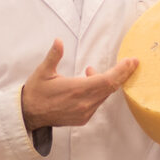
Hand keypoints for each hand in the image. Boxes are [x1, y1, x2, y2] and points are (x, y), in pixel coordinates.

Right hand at [20, 39, 137, 132]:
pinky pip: (97, 103)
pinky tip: (88, 84)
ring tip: (91, 72)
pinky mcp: (83, 118)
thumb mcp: (43, 71)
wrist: (28, 115)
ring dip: (106, 82)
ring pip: (104, 96)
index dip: (122, 71)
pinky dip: (98, 92)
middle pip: (111, 88)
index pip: (107, 80)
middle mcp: (84, 103)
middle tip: (131, 63)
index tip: (131, 62)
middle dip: (122, 74)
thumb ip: (54, 56)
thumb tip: (59, 41)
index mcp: (77, 89)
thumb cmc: (36, 92)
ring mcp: (84, 112)